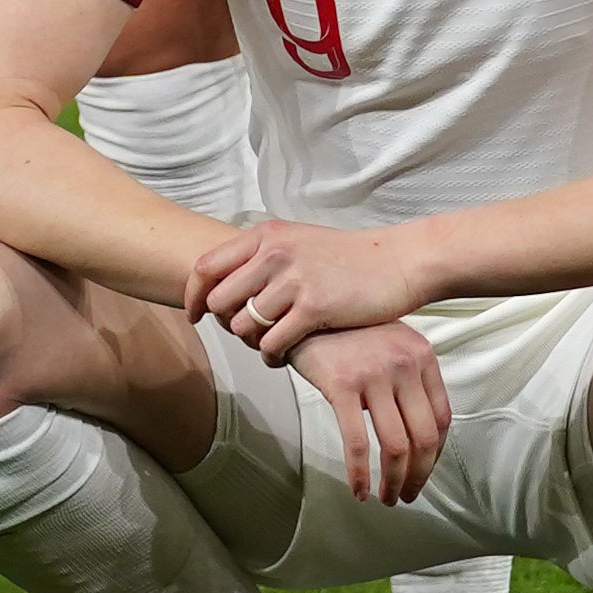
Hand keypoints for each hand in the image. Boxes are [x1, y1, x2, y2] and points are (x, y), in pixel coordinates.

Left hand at [190, 216, 424, 357]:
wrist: (399, 262)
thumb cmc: (348, 258)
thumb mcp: (298, 242)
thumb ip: (262, 257)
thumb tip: (224, 282)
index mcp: (266, 235)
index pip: (206, 266)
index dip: (193, 295)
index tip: (195, 315)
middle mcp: (274, 253)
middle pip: (219, 301)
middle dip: (228, 324)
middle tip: (247, 335)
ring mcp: (293, 279)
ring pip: (244, 325)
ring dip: (251, 343)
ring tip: (267, 346)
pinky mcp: (314, 307)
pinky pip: (273, 342)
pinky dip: (271, 355)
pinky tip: (282, 357)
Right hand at [290, 318, 455, 502]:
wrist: (301, 313)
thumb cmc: (345, 333)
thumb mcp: (389, 345)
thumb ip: (407, 379)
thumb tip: (416, 433)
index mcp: (421, 355)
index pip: (442, 418)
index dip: (434, 455)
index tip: (422, 473)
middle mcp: (404, 363)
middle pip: (424, 437)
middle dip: (418, 476)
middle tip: (407, 494)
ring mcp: (374, 373)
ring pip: (397, 445)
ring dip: (393, 481)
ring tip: (386, 497)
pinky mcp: (342, 385)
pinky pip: (358, 441)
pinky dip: (359, 472)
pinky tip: (357, 488)